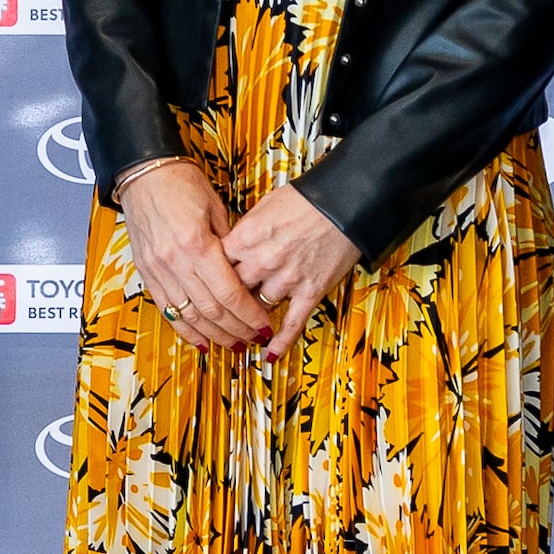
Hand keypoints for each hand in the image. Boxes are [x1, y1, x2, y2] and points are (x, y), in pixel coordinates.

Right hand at [114, 158, 269, 352]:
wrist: (143, 173)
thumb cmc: (181, 182)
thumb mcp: (216, 209)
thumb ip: (230, 244)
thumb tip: (246, 271)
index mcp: (198, 245)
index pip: (230, 293)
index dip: (250, 314)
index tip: (264, 324)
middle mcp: (176, 262)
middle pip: (212, 310)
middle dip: (237, 329)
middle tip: (254, 338)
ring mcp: (158, 270)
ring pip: (190, 316)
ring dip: (214, 335)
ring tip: (233, 345)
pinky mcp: (146, 272)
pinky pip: (167, 309)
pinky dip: (184, 329)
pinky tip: (200, 341)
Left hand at [217, 180, 361, 348]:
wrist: (346, 202)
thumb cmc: (307, 199)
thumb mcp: (264, 206)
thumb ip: (245, 231)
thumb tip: (231, 248)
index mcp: (247, 237)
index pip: (215, 266)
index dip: (210, 275)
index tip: (207, 283)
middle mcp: (263, 261)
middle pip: (233, 291)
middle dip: (228, 299)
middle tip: (224, 307)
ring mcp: (287, 279)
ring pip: (258, 308)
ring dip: (253, 315)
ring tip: (247, 323)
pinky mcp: (310, 291)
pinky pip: (291, 323)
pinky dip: (280, 342)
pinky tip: (270, 355)